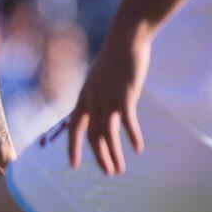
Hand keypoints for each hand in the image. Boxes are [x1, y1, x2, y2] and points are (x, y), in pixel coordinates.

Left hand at [67, 26, 149, 173]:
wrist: (126, 38)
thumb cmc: (116, 56)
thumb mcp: (100, 76)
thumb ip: (99, 93)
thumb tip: (101, 106)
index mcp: (84, 96)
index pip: (74, 127)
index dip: (72, 147)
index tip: (73, 165)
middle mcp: (93, 100)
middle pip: (93, 136)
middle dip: (99, 157)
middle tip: (108, 173)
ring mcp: (108, 98)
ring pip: (107, 135)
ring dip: (113, 155)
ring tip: (119, 170)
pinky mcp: (125, 96)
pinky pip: (127, 123)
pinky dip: (133, 137)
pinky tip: (138, 149)